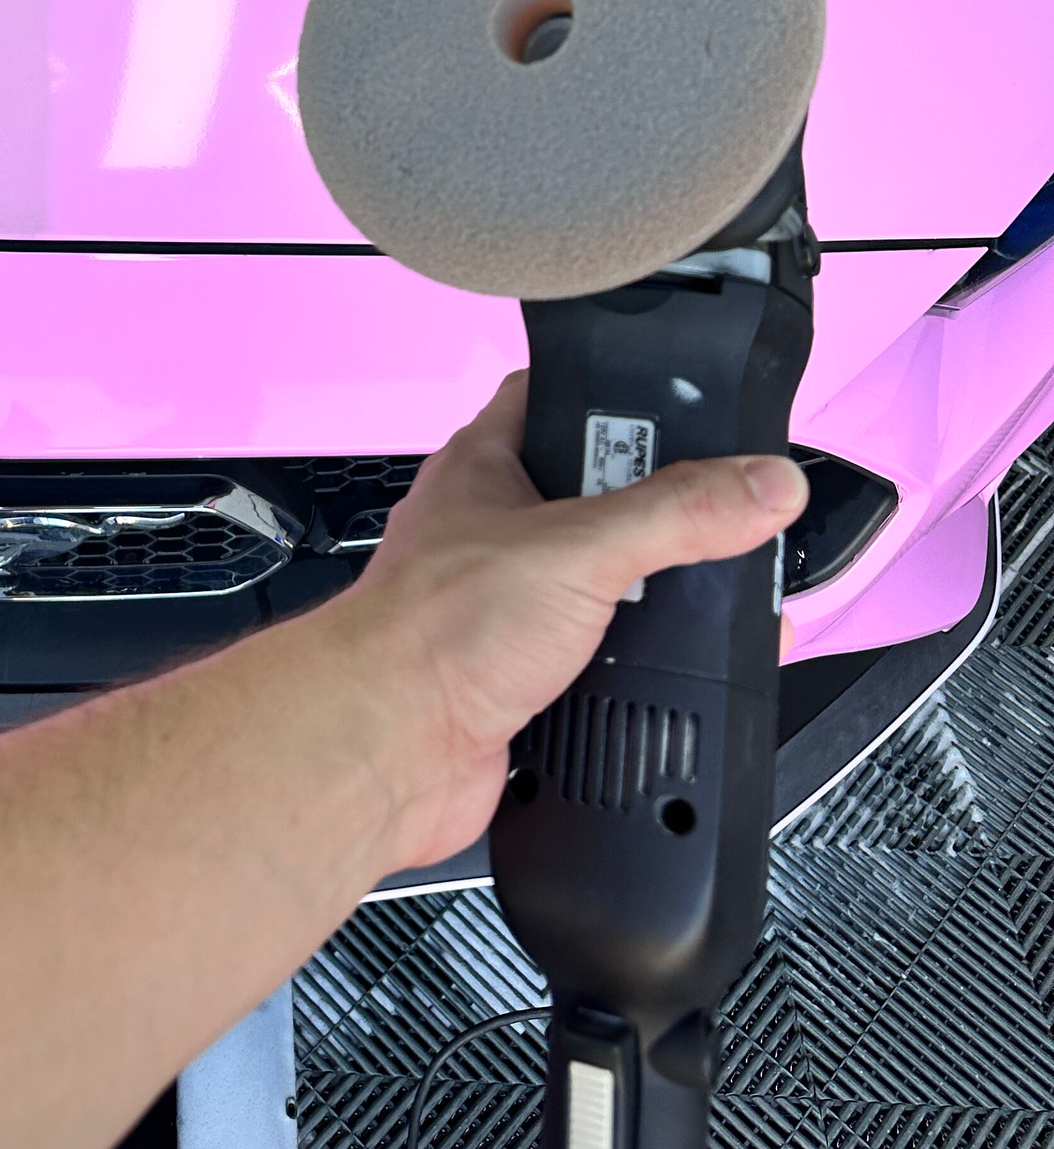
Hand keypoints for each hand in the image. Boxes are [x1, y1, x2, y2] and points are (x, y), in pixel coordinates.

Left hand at [317, 370, 807, 874]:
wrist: (387, 750)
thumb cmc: (431, 630)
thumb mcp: (579, 548)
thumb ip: (677, 512)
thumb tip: (760, 482)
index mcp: (486, 467)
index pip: (557, 399)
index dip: (620, 398)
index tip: (687, 411)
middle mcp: (493, 532)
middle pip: (600, 502)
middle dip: (660, 520)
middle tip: (717, 526)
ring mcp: (506, 606)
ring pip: (603, 586)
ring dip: (653, 602)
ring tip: (704, 603)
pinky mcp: (522, 676)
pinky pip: (598, 659)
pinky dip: (637, 668)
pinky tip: (667, 672)